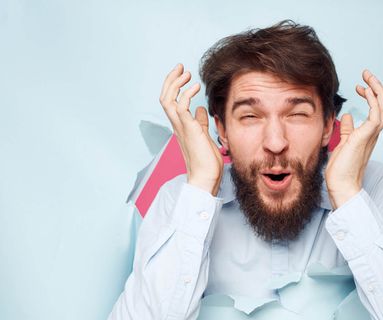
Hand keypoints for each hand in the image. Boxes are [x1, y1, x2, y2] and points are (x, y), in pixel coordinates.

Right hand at [159, 64, 222, 195]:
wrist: (206, 178)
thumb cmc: (207, 161)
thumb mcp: (204, 136)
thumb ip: (200, 122)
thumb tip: (201, 109)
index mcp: (180, 126)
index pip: (171, 102)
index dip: (174, 86)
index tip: (184, 75)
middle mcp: (177, 125)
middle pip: (165, 97)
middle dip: (171, 80)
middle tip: (181, 67)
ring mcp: (181, 127)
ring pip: (168, 99)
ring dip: (175, 83)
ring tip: (186, 73)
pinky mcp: (188, 129)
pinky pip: (181, 107)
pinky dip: (186, 94)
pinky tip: (195, 87)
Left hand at [325, 69, 382, 207]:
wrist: (342, 186)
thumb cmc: (341, 169)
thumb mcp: (343, 143)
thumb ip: (347, 130)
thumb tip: (347, 116)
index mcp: (369, 134)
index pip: (377, 111)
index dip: (371, 96)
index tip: (360, 87)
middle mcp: (373, 134)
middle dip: (378, 88)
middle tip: (367, 74)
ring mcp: (371, 135)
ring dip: (377, 90)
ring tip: (367, 77)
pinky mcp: (366, 137)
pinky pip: (375, 114)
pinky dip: (372, 100)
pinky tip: (363, 91)